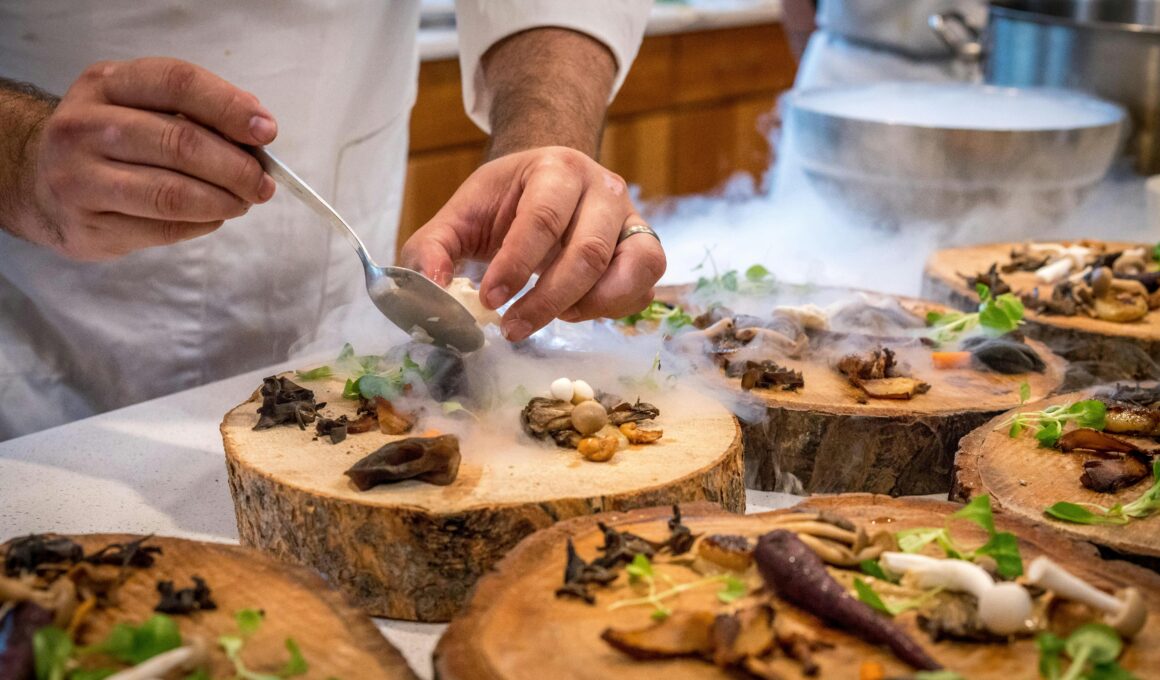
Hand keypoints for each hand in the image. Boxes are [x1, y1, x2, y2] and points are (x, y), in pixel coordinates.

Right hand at [26, 57, 276, 259]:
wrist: (40, 184)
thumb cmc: (111, 142)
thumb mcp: (139, 107)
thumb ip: (193, 113)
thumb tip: (258, 132)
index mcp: (105, 84)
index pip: (177, 83)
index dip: (229, 107)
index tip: (267, 132)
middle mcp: (83, 126)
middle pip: (180, 143)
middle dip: (236, 167)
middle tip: (263, 184)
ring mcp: (78, 179)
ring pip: (172, 193)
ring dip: (224, 201)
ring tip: (243, 202)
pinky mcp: (87, 226)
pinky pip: (163, 228)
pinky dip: (202, 224)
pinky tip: (213, 217)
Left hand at [401, 146, 665, 341]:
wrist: (549, 182)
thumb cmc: (505, 201)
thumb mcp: (460, 215)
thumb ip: (433, 249)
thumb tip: (431, 291)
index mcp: (556, 168)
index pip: (542, 219)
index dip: (516, 265)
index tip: (490, 301)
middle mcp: (604, 188)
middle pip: (588, 252)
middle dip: (548, 300)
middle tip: (512, 328)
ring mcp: (632, 218)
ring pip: (632, 270)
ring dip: (589, 306)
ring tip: (552, 317)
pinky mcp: (645, 249)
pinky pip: (643, 288)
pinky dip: (612, 309)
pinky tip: (575, 310)